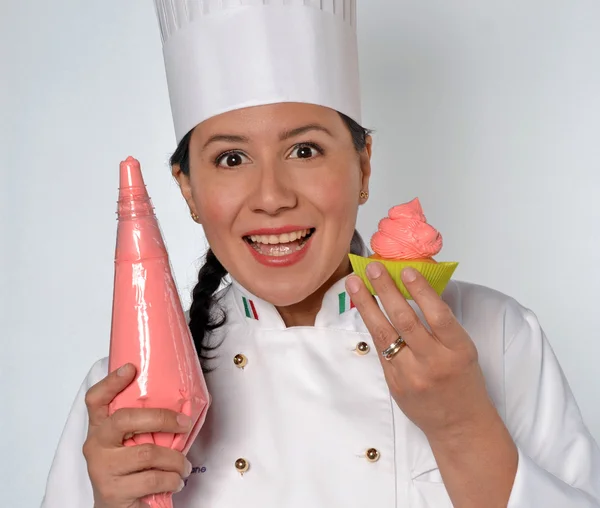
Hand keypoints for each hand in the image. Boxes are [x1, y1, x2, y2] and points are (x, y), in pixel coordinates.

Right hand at [83, 364, 193, 507]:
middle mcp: (96, 446)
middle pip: (125, 419)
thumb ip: (144, 427)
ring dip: (175, 459)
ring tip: (183, 466)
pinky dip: (172, 479)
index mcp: (100, 429)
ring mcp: (102, 468)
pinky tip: (175, 480)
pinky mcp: (112, 491)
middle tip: (184, 424)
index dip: (110, 382)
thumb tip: (181, 408)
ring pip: (147, 453)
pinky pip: (152, 478)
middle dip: (162, 418)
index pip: (96, 399)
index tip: (130, 369)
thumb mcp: (133, 445)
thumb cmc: (131, 473)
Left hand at [346, 263, 497, 440]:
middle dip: (386, 291)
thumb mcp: (464, 350)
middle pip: (406, 321)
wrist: (459, 425)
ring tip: (355, 283)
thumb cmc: (464, 381)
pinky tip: (362, 307)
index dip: (421, 291)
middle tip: (373, 268)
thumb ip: (441, 325)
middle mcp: (433, 362)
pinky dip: (371, 326)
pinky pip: (380, 350)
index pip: (438, 315)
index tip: (406, 270)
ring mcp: (411, 375)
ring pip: (385, 334)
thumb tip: (415, 288)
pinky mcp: (394, 384)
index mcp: (458, 350)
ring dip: (367, 305)